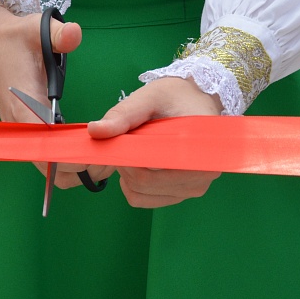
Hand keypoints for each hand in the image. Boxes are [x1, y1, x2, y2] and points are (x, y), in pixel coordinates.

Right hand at [0, 6, 111, 186]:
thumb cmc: (14, 38)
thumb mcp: (36, 29)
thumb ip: (59, 34)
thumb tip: (75, 33)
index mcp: (23, 103)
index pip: (44, 142)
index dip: (68, 153)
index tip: (95, 155)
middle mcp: (19, 123)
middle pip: (46, 162)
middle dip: (77, 166)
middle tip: (108, 158)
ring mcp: (21, 130)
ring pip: (46, 165)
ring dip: (73, 167)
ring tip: (102, 157)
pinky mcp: (25, 130)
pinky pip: (45, 156)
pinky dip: (65, 160)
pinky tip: (89, 152)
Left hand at [87, 77, 224, 207]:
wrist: (196, 103)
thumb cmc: (176, 98)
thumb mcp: (149, 98)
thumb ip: (123, 115)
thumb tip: (95, 131)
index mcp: (200, 148)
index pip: (156, 166)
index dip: (130, 157)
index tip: (124, 140)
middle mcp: (204, 173)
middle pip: (146, 182)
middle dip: (125, 163)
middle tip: (124, 142)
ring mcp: (195, 187)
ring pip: (143, 193)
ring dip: (128, 174)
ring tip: (134, 151)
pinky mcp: (185, 193)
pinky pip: (146, 200)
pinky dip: (132, 185)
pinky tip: (137, 166)